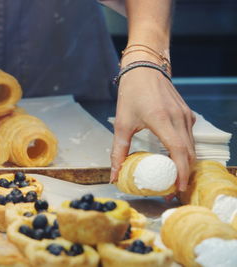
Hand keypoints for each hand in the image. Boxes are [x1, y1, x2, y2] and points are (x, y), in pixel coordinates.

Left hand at [110, 67, 195, 190]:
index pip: (179, 151)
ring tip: (174, 177)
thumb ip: (118, 151)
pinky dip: (186, 150)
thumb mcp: (122, 123)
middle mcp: (178, 117)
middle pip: (189, 152)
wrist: (144, 68)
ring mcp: (185, 114)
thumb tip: (115, 174)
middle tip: (173, 189)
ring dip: (186, 163)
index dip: (180, 172)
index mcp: (161, 120)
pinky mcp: (186, 113)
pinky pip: (190, 136)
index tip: (177, 188)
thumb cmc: (132, 93)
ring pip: (192, 145)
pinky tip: (175, 158)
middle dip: (183, 173)